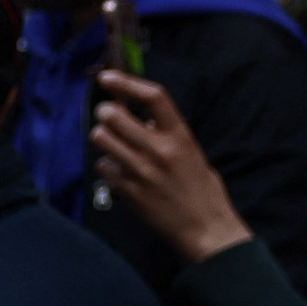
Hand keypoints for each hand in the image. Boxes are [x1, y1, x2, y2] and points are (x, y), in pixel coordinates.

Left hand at [91, 72, 250, 265]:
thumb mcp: (191, 153)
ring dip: (103, 138)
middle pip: (113, 114)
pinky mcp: (128, 189)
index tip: (107, 76)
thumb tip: (141, 117)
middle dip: (106, 112)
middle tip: (110, 117)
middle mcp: (160, 150)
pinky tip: (122, 173)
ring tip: (116, 146)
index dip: (126, 82)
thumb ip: (167, 134)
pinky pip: (102, 165)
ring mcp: (141, 170)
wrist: (206, 230)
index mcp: (180, 136)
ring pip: (100, 137)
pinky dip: (107, 166)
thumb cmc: (201, 190)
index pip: (153, 97)